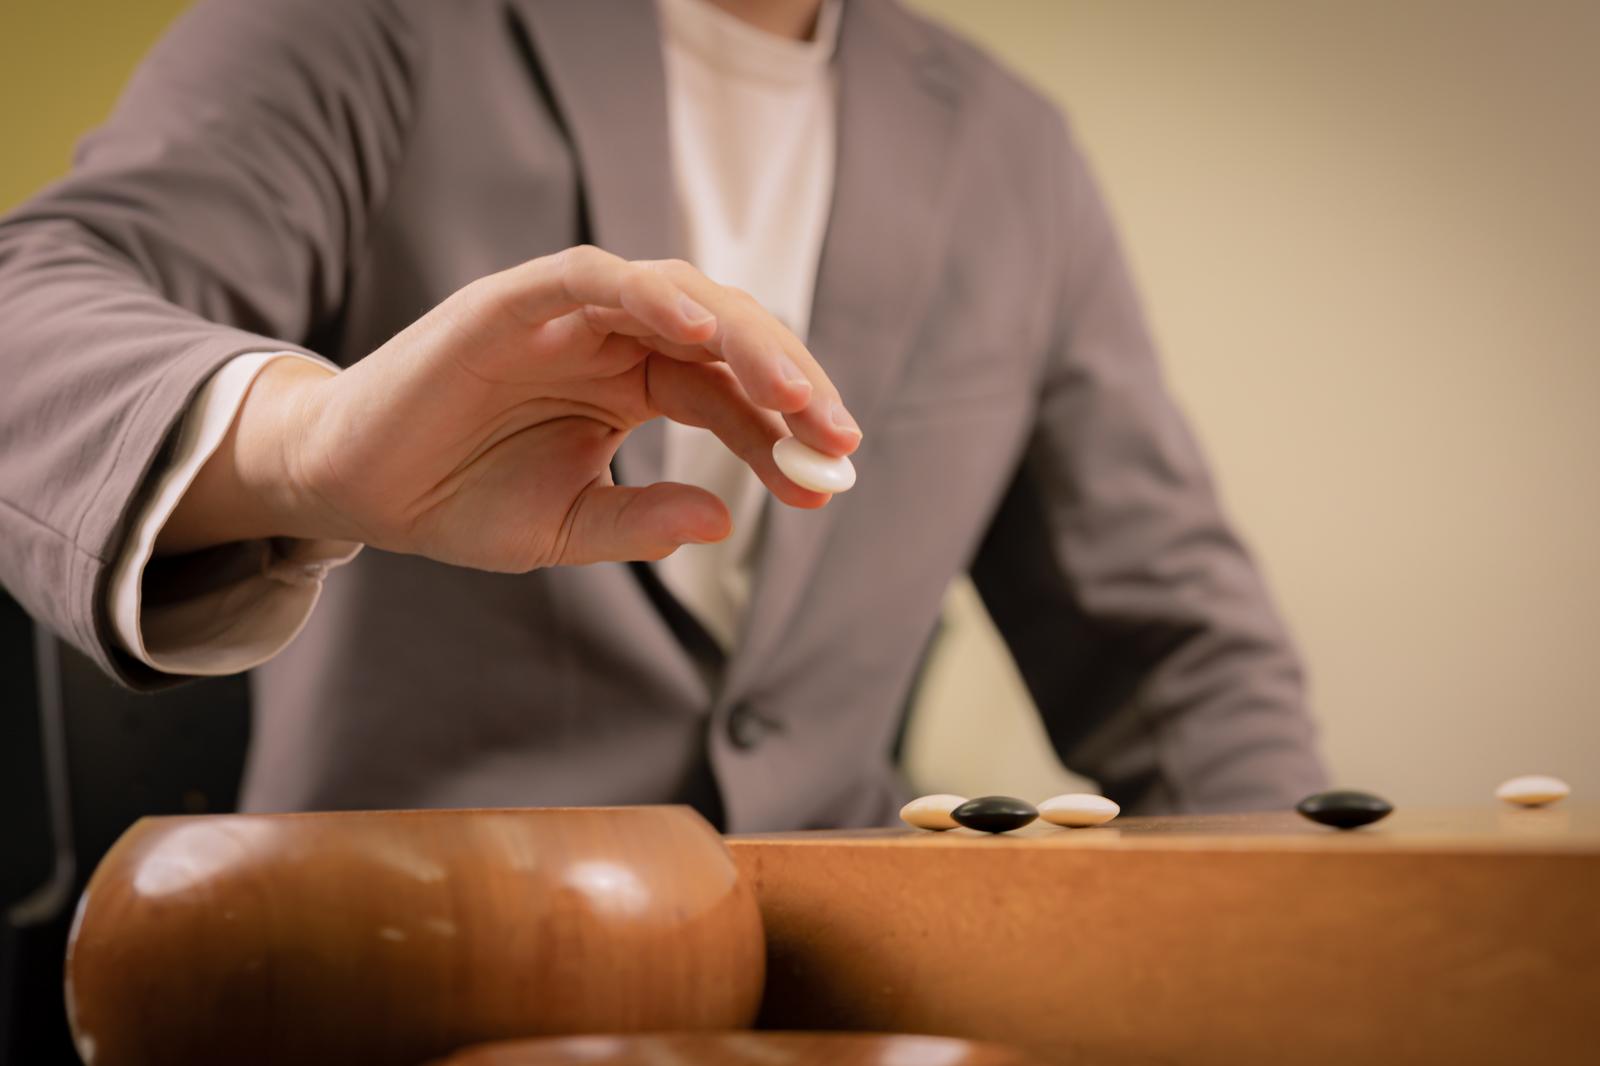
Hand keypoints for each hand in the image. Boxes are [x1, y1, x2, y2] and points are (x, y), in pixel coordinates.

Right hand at [158, 246, 861, 567]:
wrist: (359, 491)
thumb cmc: (460, 500)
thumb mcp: (568, 528)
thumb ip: (645, 523)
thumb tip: (723, 523)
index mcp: (634, 385)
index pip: (731, 393)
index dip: (786, 428)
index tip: (834, 471)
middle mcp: (613, 339)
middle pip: (724, 337)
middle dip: (788, 380)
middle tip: (835, 433)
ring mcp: (567, 315)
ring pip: (677, 296)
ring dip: (741, 339)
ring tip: (793, 392)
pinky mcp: (513, 300)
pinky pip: (593, 278)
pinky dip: (647, 293)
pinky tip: (698, 334)